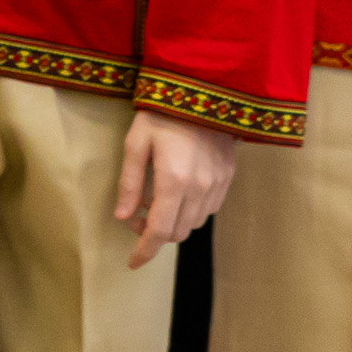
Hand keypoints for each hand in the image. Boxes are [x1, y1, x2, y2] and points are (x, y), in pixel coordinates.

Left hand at [113, 109, 236, 269]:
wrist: (203, 89)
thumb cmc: (162, 113)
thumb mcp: (135, 143)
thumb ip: (130, 183)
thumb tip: (123, 217)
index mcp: (174, 180)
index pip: (160, 232)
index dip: (145, 251)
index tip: (132, 263)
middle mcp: (200, 188)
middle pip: (178, 232)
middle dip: (155, 233)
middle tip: (137, 214)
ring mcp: (218, 183)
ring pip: (195, 223)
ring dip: (174, 221)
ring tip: (156, 198)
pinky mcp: (228, 177)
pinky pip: (209, 208)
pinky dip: (190, 209)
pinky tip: (178, 191)